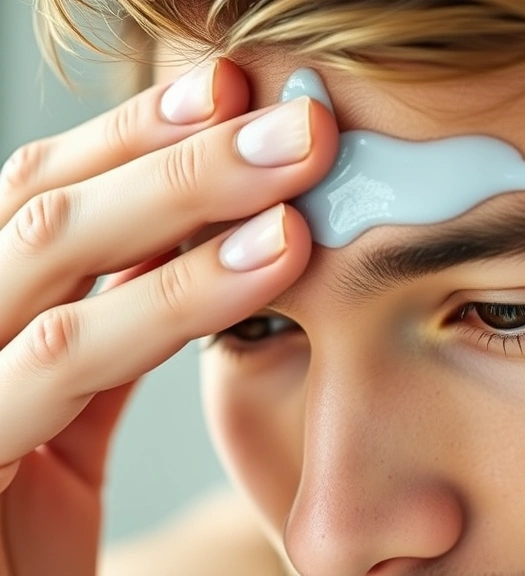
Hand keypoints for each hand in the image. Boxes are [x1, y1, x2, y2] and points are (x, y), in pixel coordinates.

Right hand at [0, 59, 337, 575]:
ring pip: (54, 258)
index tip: (235, 92)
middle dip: (181, 152)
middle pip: (50, 206)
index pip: (47, 196)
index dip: (139, 135)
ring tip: (295, 172)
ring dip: (186, 201)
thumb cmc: (23, 527)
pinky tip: (265, 263)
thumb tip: (205, 243)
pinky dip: (169, 300)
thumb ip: (115, 330)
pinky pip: (65, 361)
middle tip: (297, 122)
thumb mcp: (70, 416)